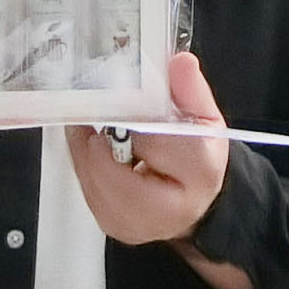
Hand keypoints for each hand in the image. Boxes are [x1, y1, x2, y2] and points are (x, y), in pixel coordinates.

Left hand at [65, 52, 229, 246]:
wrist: (191, 198)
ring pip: (97, 182)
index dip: (137, 123)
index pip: (159, 144)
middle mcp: (171, 210)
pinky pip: (88, 191)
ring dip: (88, 151)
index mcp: (200, 173)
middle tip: (101, 117)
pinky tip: (91, 146)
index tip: (127, 104)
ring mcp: (138, 224)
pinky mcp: (115, 227)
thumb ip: (190, 90)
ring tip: (91, 128)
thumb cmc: (195, 155)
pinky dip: (86, 164)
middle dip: (104, 142)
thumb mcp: (202, 118)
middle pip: (119, 174)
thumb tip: (180, 62)